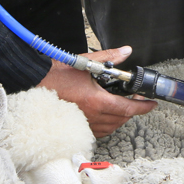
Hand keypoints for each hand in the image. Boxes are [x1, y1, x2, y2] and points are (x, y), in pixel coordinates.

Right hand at [39, 45, 156, 137]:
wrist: (33, 84)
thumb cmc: (55, 74)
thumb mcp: (85, 62)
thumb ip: (109, 57)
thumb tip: (125, 52)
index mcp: (96, 101)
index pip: (127, 108)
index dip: (143, 107)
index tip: (151, 104)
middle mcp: (90, 116)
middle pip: (121, 119)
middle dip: (132, 110)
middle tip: (137, 100)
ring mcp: (82, 124)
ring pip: (110, 127)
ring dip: (120, 118)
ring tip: (123, 107)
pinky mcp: (74, 127)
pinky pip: (97, 132)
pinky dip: (107, 125)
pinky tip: (106, 116)